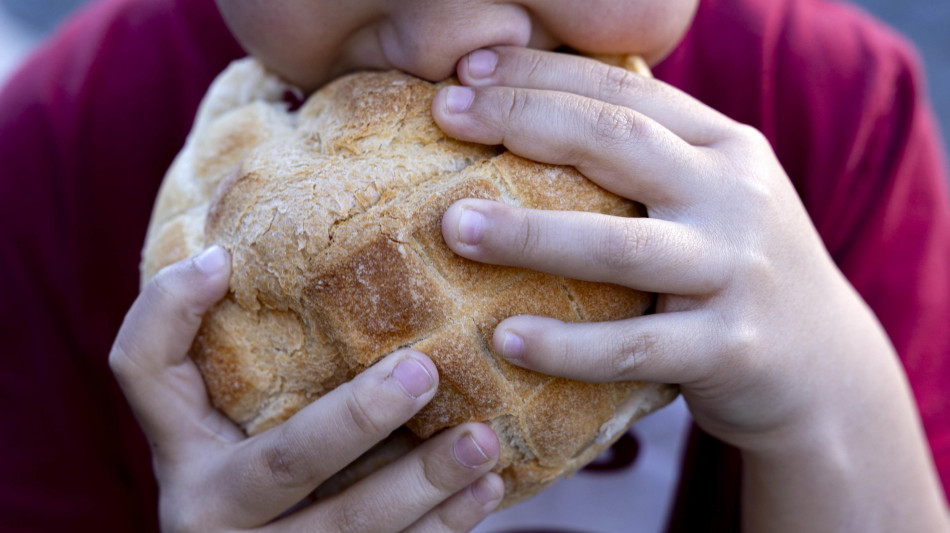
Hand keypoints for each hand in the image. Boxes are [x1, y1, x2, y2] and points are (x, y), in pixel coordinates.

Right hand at [109, 246, 502, 531]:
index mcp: (185, 451)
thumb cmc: (262, 461)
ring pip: (346, 528)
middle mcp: (211, 512)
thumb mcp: (235, 411)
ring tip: (482, 441)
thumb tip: (227, 260)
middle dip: (356, 419)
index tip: (223, 262)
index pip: (141, 369)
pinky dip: (443, 527)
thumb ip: (240, 351)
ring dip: (423, 484)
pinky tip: (483, 491)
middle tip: (422, 373)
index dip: (169, 311)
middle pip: (281, 462)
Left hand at [431, 47, 947, 529]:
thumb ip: (650, 160)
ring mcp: (736, 273)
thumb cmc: (736, 274)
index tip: (465, 72)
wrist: (825, 370)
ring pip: (620, 245)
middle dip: (522, 120)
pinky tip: (504, 339)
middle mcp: (735, 197)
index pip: (624, 91)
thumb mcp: (713, 198)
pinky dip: (567, 344)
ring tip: (451, 228)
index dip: (541, 74)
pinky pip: (633, 347)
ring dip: (527, 234)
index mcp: (725, 148)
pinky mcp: (729, 348)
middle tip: (444, 115)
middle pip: (617, 141)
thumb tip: (533, 124)